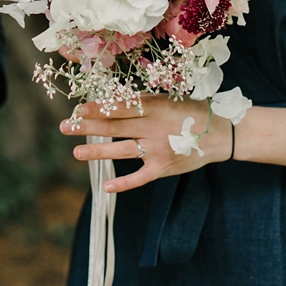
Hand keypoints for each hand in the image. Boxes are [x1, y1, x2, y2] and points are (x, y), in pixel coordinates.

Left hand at [60, 95, 232, 192]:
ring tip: (76, 152)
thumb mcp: (166, 99)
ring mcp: (158, 149)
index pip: (119, 107)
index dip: (97, 108)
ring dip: (98, 151)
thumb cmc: (188, 111)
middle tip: (65, 127)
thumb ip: (140, 101)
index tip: (77, 109)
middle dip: (88, 127)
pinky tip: (105, 186)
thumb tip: (110, 100)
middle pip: (115, 127)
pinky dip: (124, 183)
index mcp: (153, 107)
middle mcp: (153, 128)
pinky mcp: (163, 168)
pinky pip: (140, 177)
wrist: (219, 132)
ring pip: (122, 150)